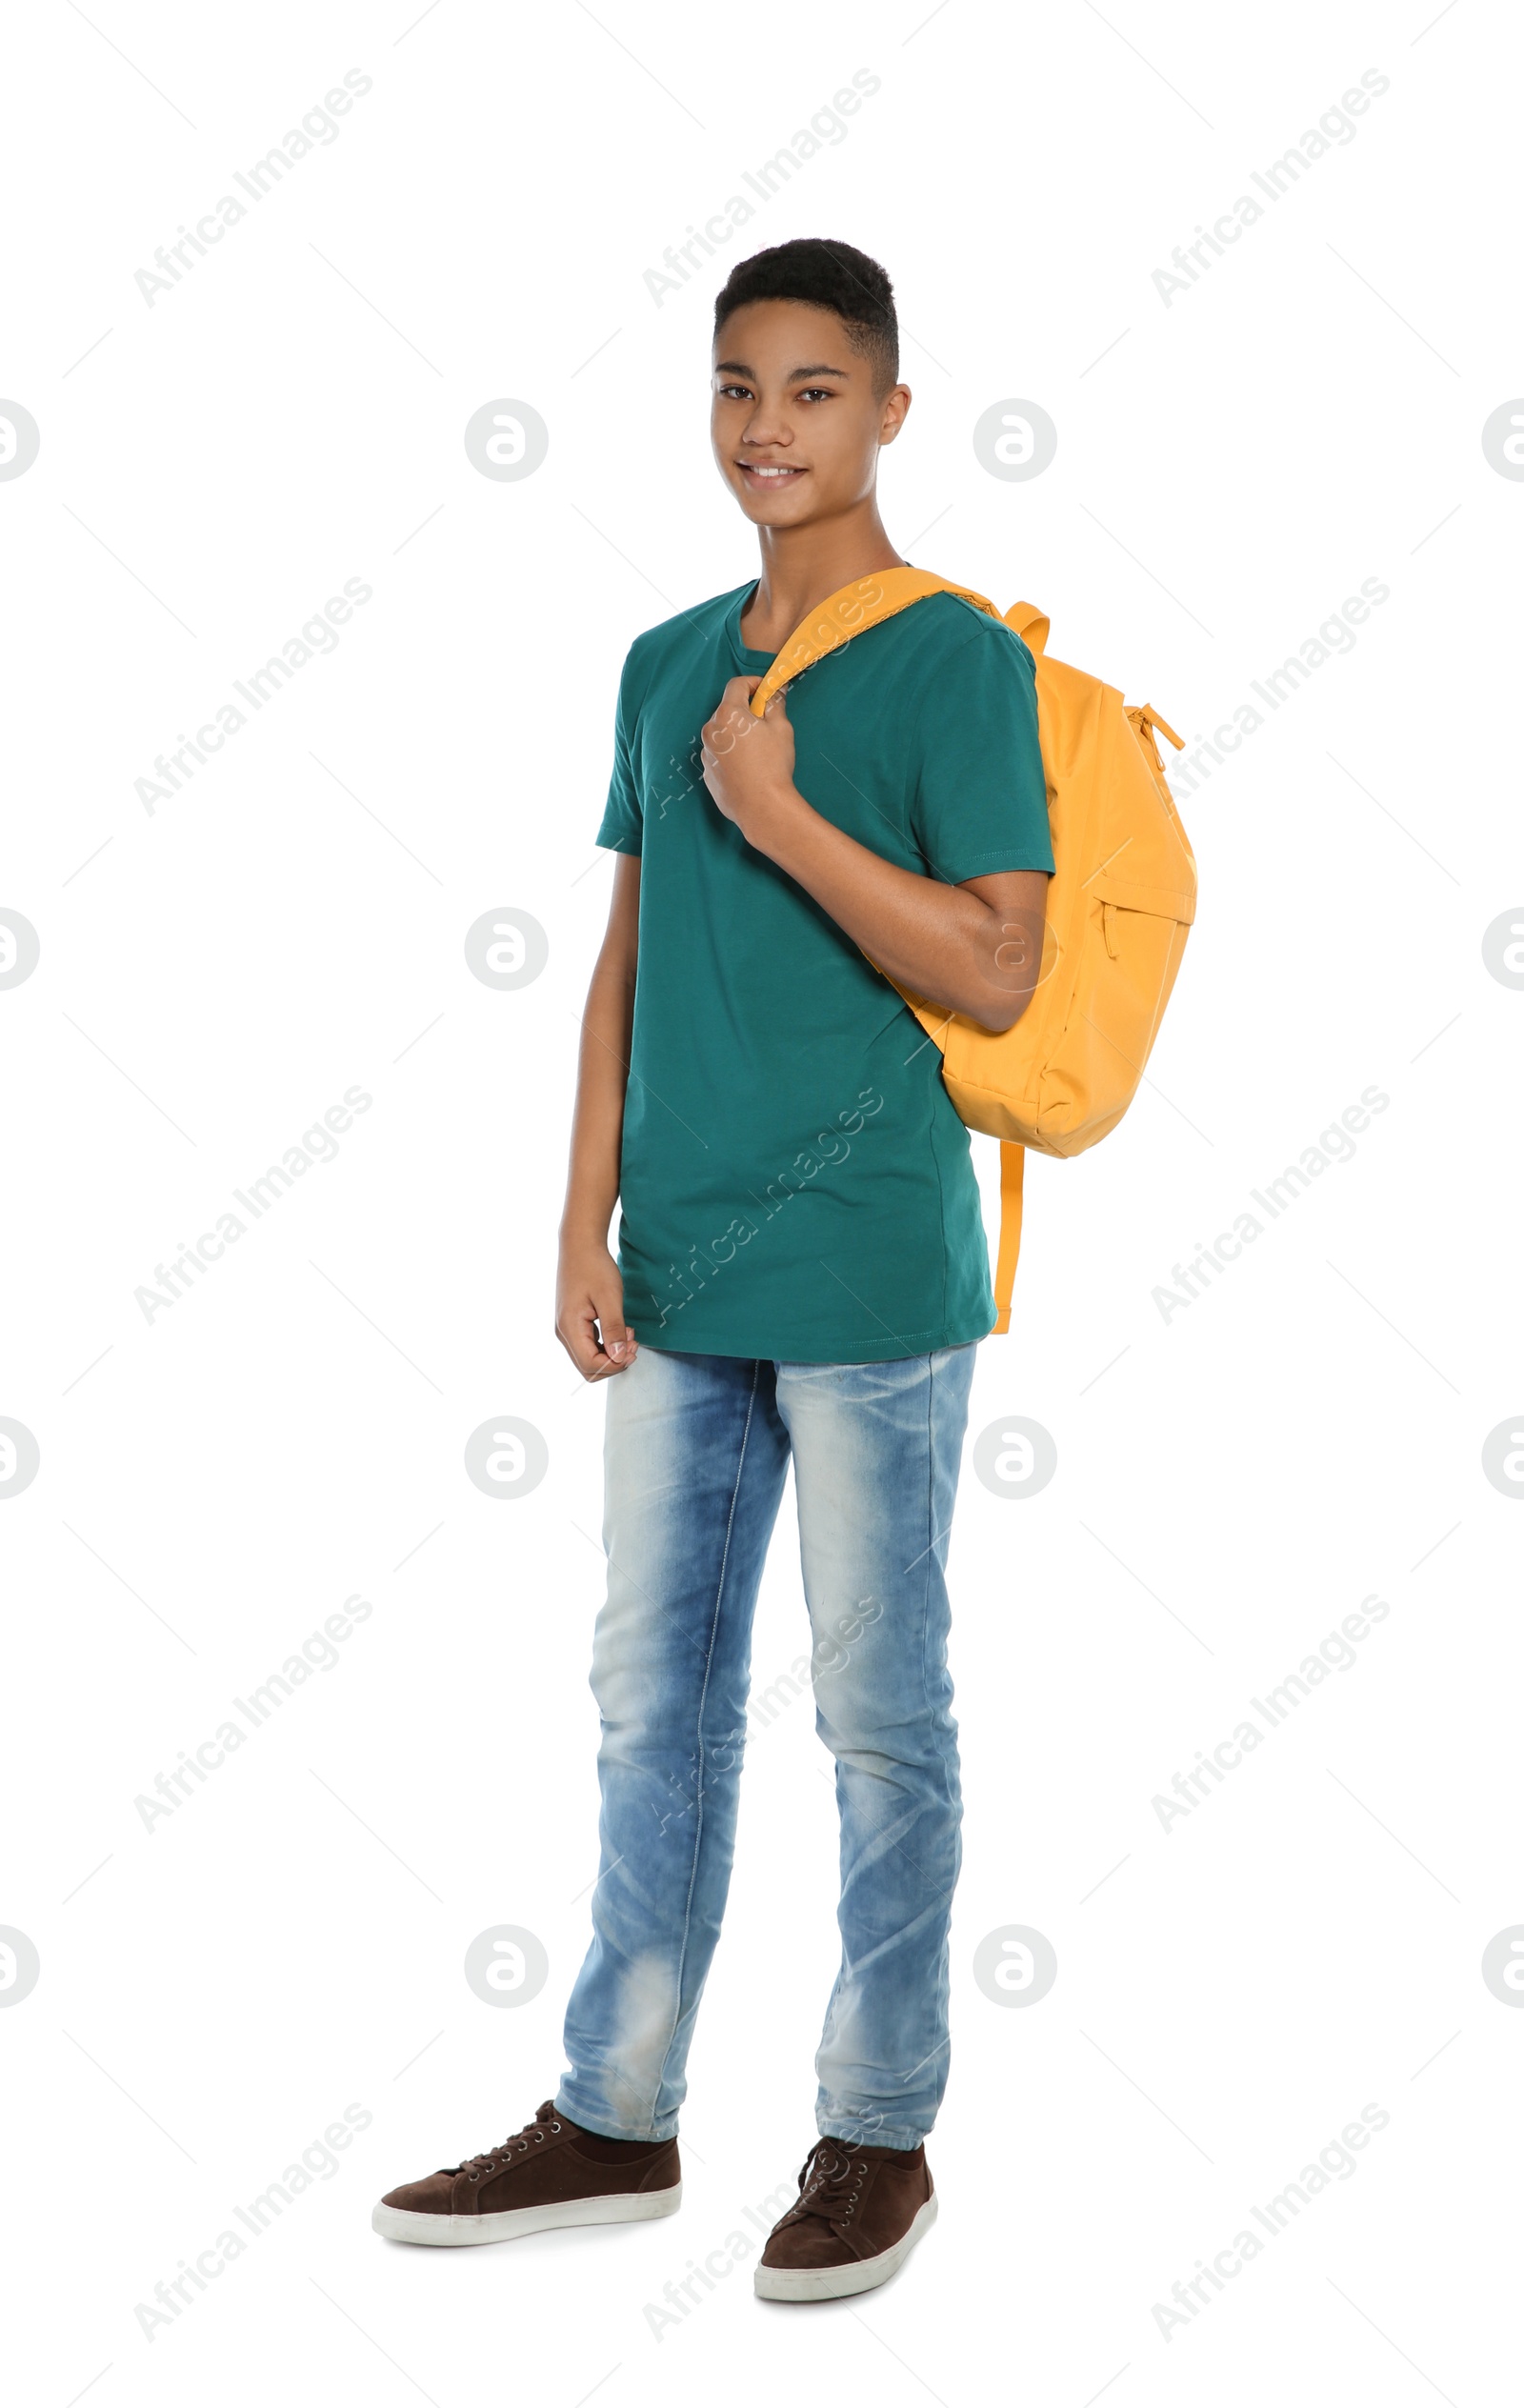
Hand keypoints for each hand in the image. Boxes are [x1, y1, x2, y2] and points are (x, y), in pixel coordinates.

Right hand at [556, 1237, 636, 1380]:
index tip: (634, 1348)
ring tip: (628, 1333)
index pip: (590, 1365)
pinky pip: (588, 1346)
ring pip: (588, 1359)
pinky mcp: (572, 1324)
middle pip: (587, 1367)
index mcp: (569, 1327)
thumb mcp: (609, 1298)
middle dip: (614, 1362)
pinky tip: (620, 1329)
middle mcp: (563, 1332)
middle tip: (633, 1343)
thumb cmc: (595, 1267)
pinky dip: (606, 1345)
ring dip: (611, 1354)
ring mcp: (566, 1329)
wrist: (580, 1245)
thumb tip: (619, 1358)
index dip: (615, 1364)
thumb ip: (613, 1329)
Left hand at [700, 676, 796, 837]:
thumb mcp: (781, 728)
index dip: (753, 683)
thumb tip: (776, 691)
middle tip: (765, 722)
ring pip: (722, 733)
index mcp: (727, 714)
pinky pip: (719, 754)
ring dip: (737, 733)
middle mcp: (711, 730)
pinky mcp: (707, 772)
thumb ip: (775, 704)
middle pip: (727, 709)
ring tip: (757, 750)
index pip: (736, 685)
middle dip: (745, 710)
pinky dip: (731, 753)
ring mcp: (706, 753)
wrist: (762, 807)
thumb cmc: (772, 765)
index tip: (765, 691)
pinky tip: (748, 767)